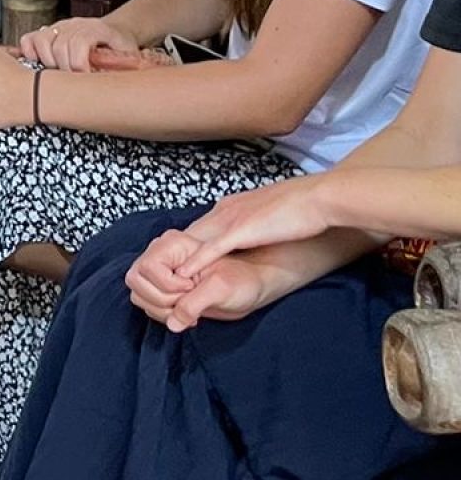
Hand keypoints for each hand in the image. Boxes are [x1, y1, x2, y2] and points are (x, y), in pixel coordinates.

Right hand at [19, 17, 136, 71]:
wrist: (116, 31)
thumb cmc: (120, 47)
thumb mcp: (129, 56)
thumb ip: (121, 67)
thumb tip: (111, 85)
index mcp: (96, 28)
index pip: (78, 42)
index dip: (78, 64)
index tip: (84, 77)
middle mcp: (75, 24)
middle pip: (59, 46)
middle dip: (64, 69)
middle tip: (73, 79)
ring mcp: (59, 26)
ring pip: (41, 41)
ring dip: (47, 61)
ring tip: (59, 72)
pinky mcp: (47, 31)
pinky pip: (29, 39)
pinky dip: (30, 53)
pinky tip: (42, 63)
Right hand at [126, 233, 277, 331]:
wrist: (249, 288)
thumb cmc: (242, 280)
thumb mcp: (220, 288)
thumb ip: (194, 303)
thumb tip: (173, 323)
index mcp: (173, 244)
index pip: (146, 267)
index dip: (166, 284)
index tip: (191, 288)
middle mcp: (161, 256)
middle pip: (136, 281)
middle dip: (162, 299)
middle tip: (189, 300)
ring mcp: (159, 273)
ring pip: (138, 295)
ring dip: (161, 309)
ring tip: (188, 309)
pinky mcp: (161, 289)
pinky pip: (146, 305)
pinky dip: (162, 314)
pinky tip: (184, 313)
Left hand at [139, 176, 335, 287]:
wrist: (320, 197)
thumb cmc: (302, 206)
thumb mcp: (268, 214)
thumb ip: (253, 223)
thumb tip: (251, 233)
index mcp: (231, 207)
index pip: (200, 230)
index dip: (187, 250)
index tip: (174, 266)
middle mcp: (224, 211)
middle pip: (190, 236)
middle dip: (174, 257)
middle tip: (158, 277)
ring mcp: (231, 219)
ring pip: (195, 243)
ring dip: (179, 264)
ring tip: (164, 283)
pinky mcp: (242, 230)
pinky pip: (213, 249)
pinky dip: (197, 263)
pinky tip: (185, 276)